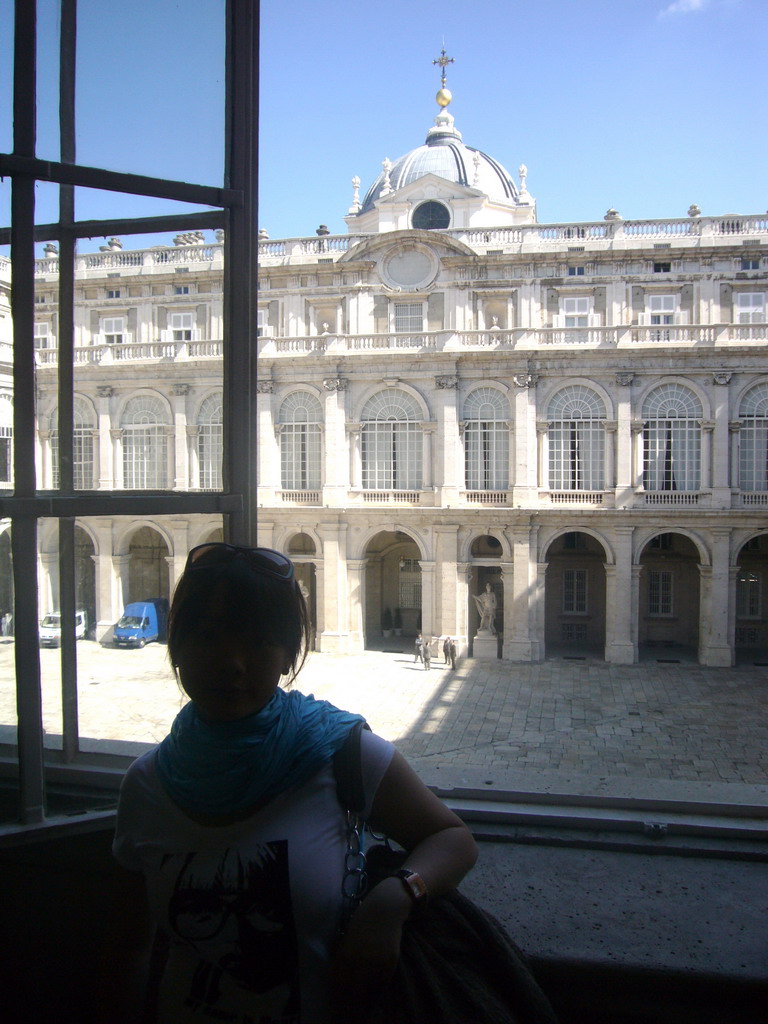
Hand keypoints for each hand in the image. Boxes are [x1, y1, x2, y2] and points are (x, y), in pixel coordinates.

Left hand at [330, 877, 410, 1013]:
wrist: (385, 908)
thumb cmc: (363, 921)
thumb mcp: (347, 939)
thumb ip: (343, 959)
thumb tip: (339, 983)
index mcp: (345, 954)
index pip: (339, 986)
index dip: (339, 1001)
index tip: (340, 1009)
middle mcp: (359, 960)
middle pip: (354, 993)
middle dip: (353, 1005)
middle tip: (354, 1012)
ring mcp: (376, 961)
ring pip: (370, 989)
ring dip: (368, 993)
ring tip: (367, 994)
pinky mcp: (390, 962)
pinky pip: (383, 981)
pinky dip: (379, 983)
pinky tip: (378, 979)